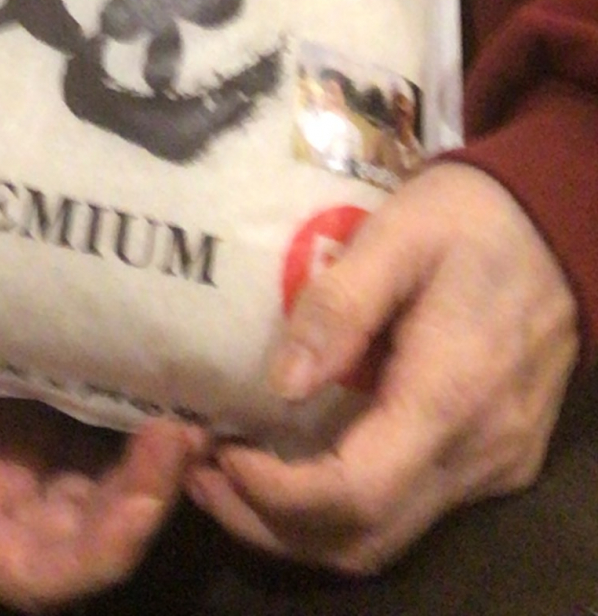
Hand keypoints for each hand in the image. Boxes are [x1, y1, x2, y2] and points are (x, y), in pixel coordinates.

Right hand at [0, 332, 202, 611]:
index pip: (45, 571)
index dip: (102, 551)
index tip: (142, 493)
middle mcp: (5, 488)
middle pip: (96, 532)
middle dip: (151, 498)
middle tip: (182, 429)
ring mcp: (30, 435)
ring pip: (113, 476)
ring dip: (159, 457)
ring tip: (187, 397)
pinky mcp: (43, 377)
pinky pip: (106, 412)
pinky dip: (141, 403)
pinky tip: (165, 363)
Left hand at [185, 162, 578, 574]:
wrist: (558, 227)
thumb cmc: (471, 218)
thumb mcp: (398, 233)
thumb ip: (339, 305)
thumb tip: (281, 384)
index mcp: (450, 398)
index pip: (355, 493)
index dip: (277, 493)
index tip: (217, 453)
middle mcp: (476, 455)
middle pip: (365, 537)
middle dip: (272, 524)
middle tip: (198, 474)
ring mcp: (491, 467)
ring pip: (387, 537)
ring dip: (302, 526)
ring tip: (227, 476)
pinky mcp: (493, 461)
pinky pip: (410, 511)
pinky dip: (343, 507)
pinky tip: (293, 465)